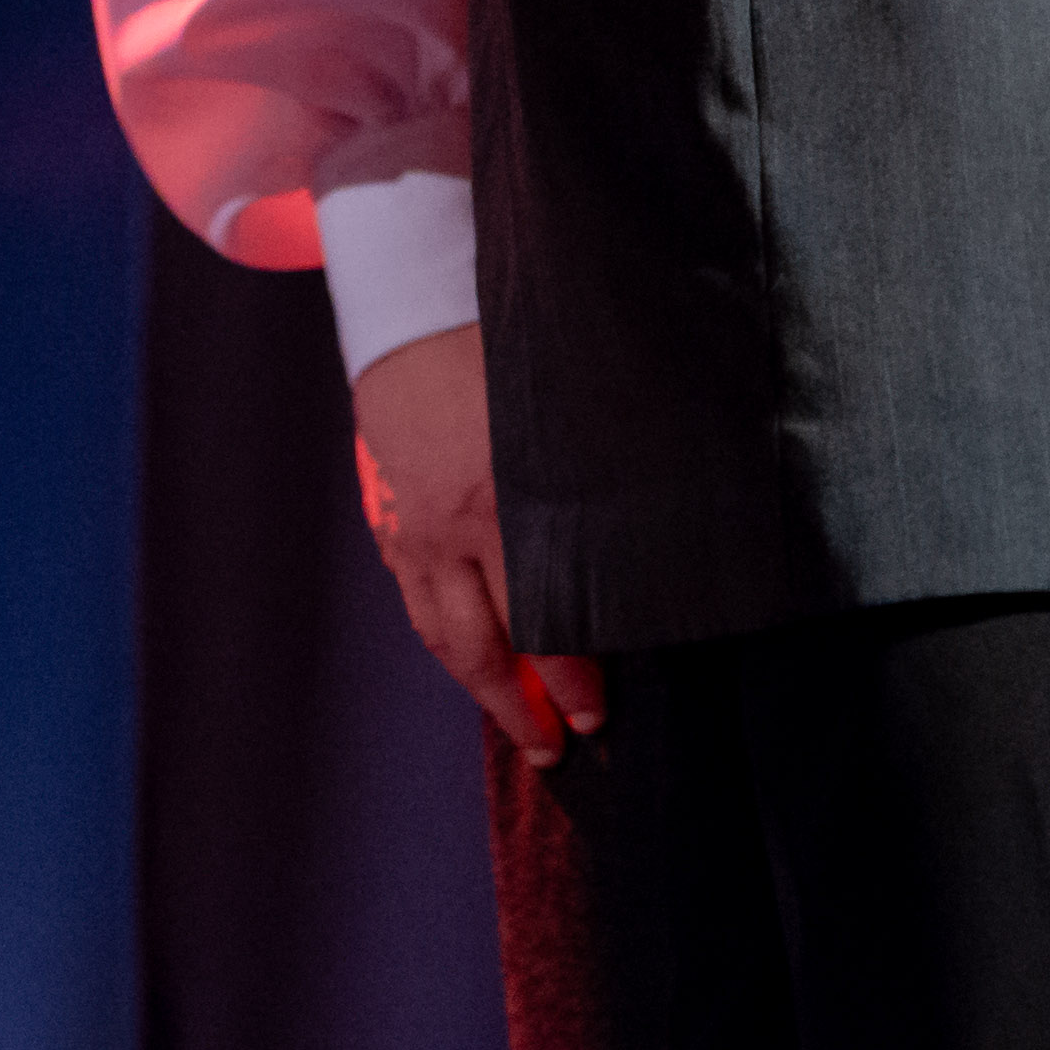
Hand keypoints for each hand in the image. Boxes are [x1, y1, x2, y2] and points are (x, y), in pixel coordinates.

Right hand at [350, 322, 608, 767]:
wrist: (412, 301)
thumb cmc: (504, 338)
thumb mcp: (570, 400)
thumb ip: (610, 470)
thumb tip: (663, 526)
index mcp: (501, 498)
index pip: (539, 616)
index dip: (568, 675)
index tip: (597, 714)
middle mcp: (446, 527)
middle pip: (483, 645)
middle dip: (521, 706)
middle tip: (558, 748)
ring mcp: (407, 527)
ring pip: (441, 632)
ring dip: (479, 687)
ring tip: (517, 726)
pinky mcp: (386, 518)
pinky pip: (416, 599)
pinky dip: (445, 638)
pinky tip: (472, 658)